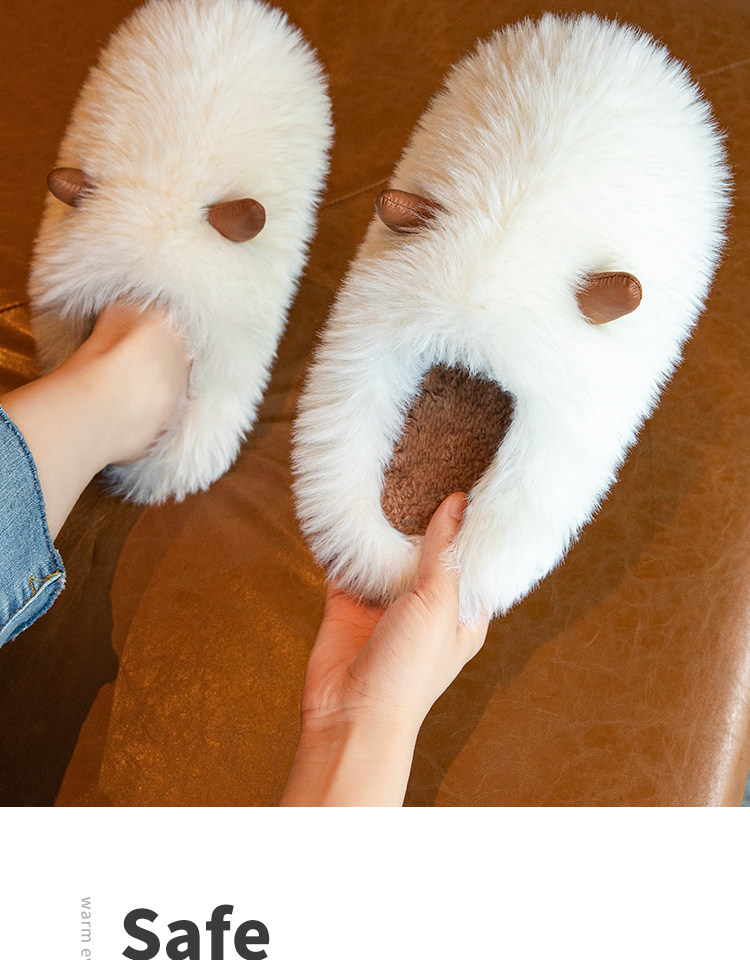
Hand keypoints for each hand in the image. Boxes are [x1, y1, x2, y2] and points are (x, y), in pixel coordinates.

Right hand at [302, 492, 489, 732]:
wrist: (350, 714)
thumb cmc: (408, 672)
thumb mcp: (438, 606)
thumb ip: (444, 554)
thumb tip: (458, 503)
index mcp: (460, 614)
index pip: (473, 563)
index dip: (474, 530)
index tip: (477, 487)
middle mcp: (425, 608)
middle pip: (428, 555)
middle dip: (427, 521)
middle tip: (431, 470)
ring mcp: (385, 605)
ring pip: (387, 556)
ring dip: (387, 527)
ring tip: (393, 478)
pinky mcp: (348, 605)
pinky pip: (349, 565)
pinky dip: (348, 541)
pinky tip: (352, 509)